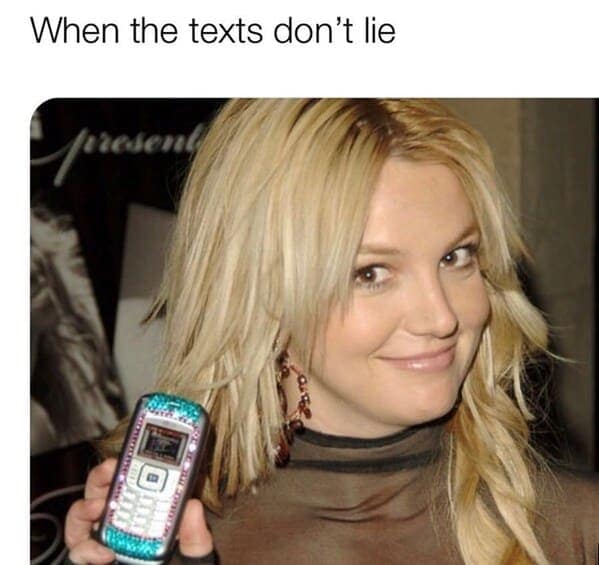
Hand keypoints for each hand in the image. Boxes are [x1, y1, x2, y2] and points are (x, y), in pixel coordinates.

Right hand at [64, 458, 213, 562]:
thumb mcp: (194, 553)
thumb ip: (195, 534)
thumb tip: (193, 507)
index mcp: (150, 513)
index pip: (138, 483)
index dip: (133, 467)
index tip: (134, 458)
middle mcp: (123, 522)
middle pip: (102, 490)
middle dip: (102, 475)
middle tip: (109, 470)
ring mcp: (104, 540)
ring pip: (81, 515)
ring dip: (85, 507)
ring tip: (96, 508)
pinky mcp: (90, 558)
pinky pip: (77, 549)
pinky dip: (85, 548)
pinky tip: (104, 553)